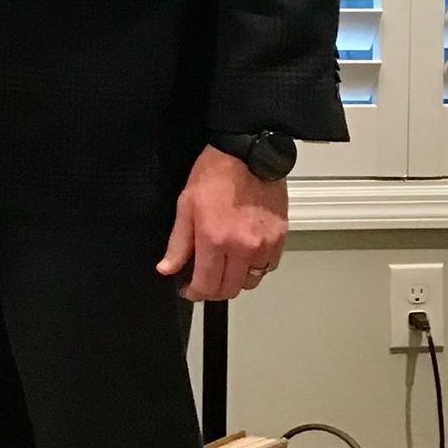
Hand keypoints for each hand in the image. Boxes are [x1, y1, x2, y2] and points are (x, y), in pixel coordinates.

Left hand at [158, 145, 288, 301]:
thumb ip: (178, 243)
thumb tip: (167, 269)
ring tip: (223, 266)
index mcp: (215, 240)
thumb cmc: (214, 174)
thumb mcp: (186, 205)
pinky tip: (243, 255)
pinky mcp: (280, 239)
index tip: (188, 289)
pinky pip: (268, 267)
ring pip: (250, 282)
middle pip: (230, 289)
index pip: (207, 285)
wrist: (249, 155)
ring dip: (235, 280)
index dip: (195, 293)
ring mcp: (265, 245)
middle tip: (203, 280)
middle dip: (213, 290)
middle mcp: (243, 248)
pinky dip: (255, 268)